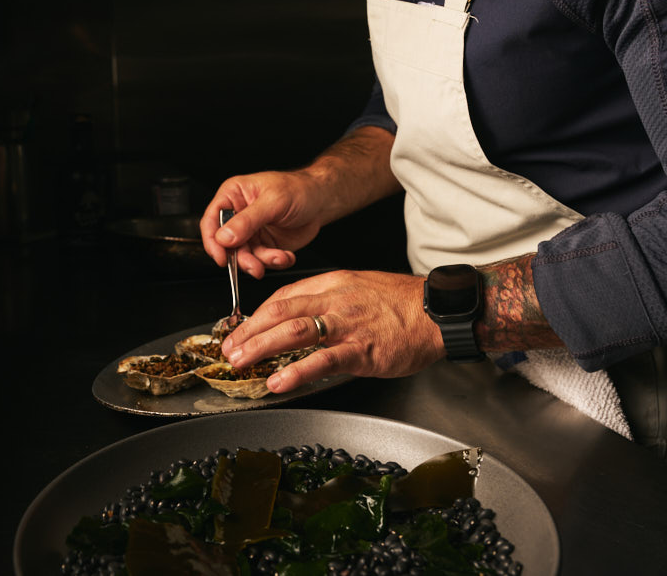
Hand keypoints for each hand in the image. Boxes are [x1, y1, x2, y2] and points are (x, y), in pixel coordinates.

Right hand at [200, 126, 400, 278]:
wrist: (322, 200)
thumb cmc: (299, 189)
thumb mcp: (272, 202)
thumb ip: (247, 221)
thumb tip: (224, 237)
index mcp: (233, 196)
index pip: (211, 221)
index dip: (213, 242)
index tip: (222, 258)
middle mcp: (239, 215)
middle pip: (227, 244)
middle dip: (242, 258)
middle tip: (255, 266)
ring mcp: (252, 232)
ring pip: (245, 256)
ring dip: (261, 262)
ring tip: (278, 258)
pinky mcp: (265, 245)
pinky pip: (262, 260)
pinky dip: (273, 262)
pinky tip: (286, 256)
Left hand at [220, 270, 444, 392]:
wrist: (437, 311)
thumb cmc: (402, 304)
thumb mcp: (358, 288)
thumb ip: (329, 300)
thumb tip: (300, 316)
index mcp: (333, 283)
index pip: (284, 296)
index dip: (258, 315)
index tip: (242, 330)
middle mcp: (335, 300)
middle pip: (281, 311)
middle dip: (249, 332)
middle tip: (229, 349)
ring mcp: (347, 324)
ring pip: (295, 331)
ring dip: (262, 347)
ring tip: (242, 362)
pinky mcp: (362, 349)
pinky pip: (323, 360)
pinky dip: (297, 371)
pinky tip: (278, 382)